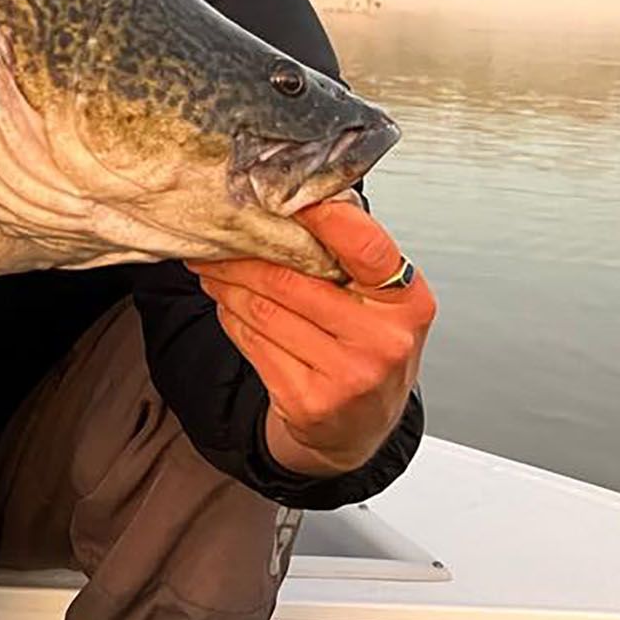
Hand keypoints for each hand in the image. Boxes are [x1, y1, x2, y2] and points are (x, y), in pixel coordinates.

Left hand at [195, 200, 433, 478]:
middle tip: (216, 236)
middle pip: (291, 280)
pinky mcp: (308, 401)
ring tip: (211, 267)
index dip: (323, 216)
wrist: (362, 425)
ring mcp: (346, 375)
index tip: (282, 194)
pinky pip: (252, 343)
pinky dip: (231, 318)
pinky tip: (226, 304)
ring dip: (227, 285)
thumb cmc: (369, 345)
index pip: (366, 247)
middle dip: (243, 255)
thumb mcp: (384, 300)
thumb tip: (298, 201)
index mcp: (408, 301)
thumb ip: (354, 256)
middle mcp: (383, 340)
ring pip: (263, 311)